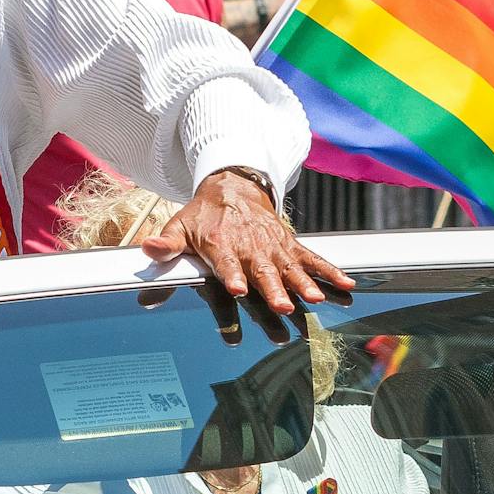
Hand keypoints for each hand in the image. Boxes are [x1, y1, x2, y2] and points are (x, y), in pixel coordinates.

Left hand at [142, 170, 353, 314]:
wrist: (234, 187)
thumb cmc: (204, 214)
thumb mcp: (180, 225)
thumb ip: (167, 242)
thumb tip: (147, 249)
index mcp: (221, 244)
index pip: (226, 262)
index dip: (232, 274)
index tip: (237, 288)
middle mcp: (250, 246)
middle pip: (262, 270)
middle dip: (272, 288)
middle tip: (281, 306)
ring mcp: (273, 246)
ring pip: (290, 267)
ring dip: (303, 283)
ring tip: (314, 299)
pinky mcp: (290, 244)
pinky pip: (312, 258)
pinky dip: (329, 270)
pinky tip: (346, 283)